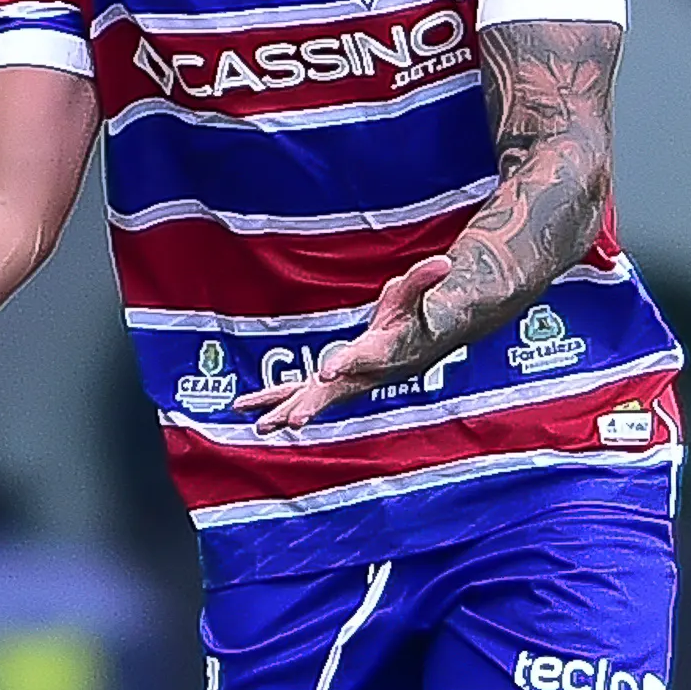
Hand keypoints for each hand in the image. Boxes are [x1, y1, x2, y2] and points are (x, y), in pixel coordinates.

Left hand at [253, 255, 450, 430]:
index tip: (328, 371)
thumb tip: (446, 261)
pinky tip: (244, 406)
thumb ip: (423, 279)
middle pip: (334, 393)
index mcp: (379, 353)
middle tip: (292, 422)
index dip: (346, 363)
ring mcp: (342, 384)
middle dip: (312, 406)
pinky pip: (297, 394)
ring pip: (311, 401)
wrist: (417, 347)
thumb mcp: (415, 294)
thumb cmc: (412, 317)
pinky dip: (271, 400)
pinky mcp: (327, 383)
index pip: (362, 358)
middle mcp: (359, 376)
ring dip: (285, 413)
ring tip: (261, 428)